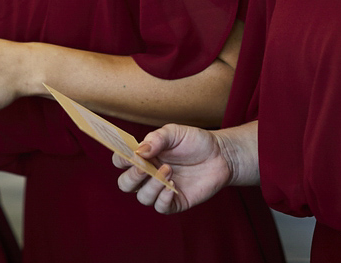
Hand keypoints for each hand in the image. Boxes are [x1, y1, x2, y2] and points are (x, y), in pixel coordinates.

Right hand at [115, 124, 235, 213]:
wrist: (220, 155)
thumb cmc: (195, 142)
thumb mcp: (175, 132)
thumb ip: (156, 138)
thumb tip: (139, 150)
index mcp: (144, 156)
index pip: (121, 161)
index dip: (120, 159)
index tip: (131, 154)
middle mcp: (148, 174)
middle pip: (125, 184)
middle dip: (132, 177)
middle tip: (145, 167)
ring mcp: (160, 189)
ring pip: (142, 197)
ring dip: (152, 185)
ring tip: (169, 170)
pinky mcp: (174, 202)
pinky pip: (160, 208)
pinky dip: (162, 198)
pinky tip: (173, 186)